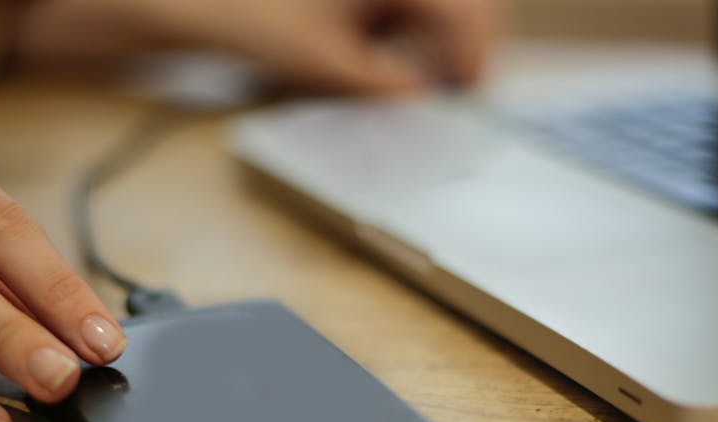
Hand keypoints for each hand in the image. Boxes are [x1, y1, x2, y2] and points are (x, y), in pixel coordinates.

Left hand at [15, 0, 500, 92]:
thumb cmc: (241, 5)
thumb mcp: (321, 56)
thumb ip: (382, 84)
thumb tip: (423, 105)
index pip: (466, 9)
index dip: (476, 60)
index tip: (471, 106)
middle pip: (449, 11)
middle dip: (452, 61)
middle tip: (448, 114)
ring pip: (418, 17)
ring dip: (421, 61)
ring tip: (414, 107)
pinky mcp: (343, 0)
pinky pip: (386, 22)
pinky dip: (389, 53)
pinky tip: (379, 83)